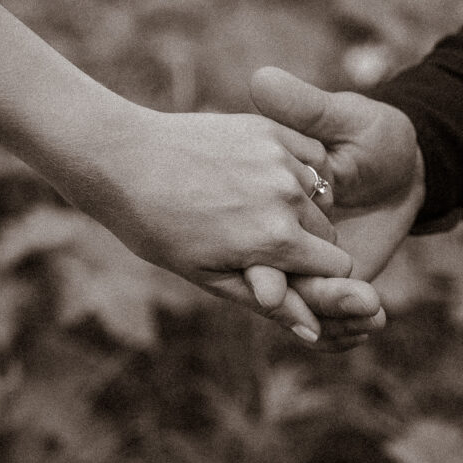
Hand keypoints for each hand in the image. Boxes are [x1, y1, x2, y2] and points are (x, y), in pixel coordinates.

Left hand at [57, 103, 363, 324]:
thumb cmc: (158, 228)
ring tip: (249, 204)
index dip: (313, 274)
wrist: (124, 160)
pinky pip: (309, 156)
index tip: (284, 271)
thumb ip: (268, 303)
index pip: (337, 266)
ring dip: (299, 204)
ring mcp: (281, 158)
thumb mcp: (208, 275)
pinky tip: (258, 174)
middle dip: (307, 242)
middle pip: (330, 232)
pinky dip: (295, 169)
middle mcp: (289, 197)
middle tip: (258, 239)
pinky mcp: (271, 130)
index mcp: (276, 241)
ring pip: (320, 194)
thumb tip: (314, 333)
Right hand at [248, 66, 425, 322]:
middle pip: (280, 283)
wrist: (409, 166)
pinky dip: (346, 330)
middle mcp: (283, 238)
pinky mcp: (338, 282)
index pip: (258, 245)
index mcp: (272, 204)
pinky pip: (332, 320)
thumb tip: (261, 78)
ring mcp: (307, 265)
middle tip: (309, 312)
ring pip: (308, 304)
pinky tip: (371, 325)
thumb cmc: (373, 135)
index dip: (264, 272)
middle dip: (291, 301)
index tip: (268, 289)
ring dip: (331, 313)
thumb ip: (301, 105)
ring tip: (368, 309)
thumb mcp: (339, 116)